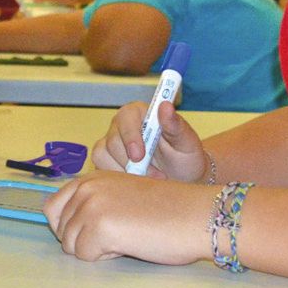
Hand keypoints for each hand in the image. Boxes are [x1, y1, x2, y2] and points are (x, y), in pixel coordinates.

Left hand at [43, 173, 211, 264]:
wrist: (197, 215)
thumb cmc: (167, 211)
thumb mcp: (122, 197)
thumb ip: (94, 205)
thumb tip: (66, 230)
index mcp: (91, 179)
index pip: (52, 209)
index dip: (72, 228)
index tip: (99, 231)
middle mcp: (86, 188)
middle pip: (61, 231)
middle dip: (87, 240)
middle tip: (123, 232)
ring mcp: (90, 206)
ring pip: (72, 246)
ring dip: (98, 249)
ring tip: (129, 236)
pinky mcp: (99, 227)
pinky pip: (87, 257)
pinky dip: (108, 257)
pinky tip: (131, 243)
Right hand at [92, 100, 209, 181]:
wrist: (182, 180)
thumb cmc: (186, 158)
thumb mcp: (187, 143)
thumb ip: (176, 125)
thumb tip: (165, 106)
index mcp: (141, 113)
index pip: (127, 116)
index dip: (130, 136)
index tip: (139, 155)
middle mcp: (121, 125)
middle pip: (112, 140)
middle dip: (131, 162)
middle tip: (155, 175)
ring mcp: (110, 143)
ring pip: (103, 155)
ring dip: (126, 172)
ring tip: (150, 179)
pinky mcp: (104, 160)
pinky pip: (100, 168)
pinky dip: (117, 179)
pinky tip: (136, 182)